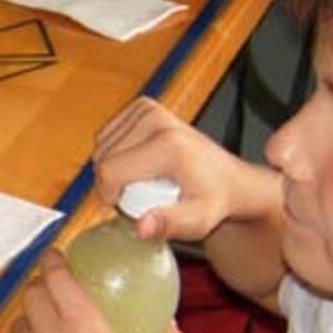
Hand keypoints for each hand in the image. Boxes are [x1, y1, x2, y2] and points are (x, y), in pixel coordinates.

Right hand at [94, 97, 268, 242]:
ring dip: (114, 168)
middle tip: (145, 194)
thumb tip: (140, 226)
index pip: (108, 171)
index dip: (109, 196)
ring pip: (101, 147)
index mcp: (168, 144)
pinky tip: (138, 162)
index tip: (131, 208)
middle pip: (102, 158)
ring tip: (144, 178)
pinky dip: (115, 152)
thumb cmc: (215, 199)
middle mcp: (156, 120)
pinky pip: (106, 135)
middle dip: (114, 182)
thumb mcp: (198, 221)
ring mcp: (148, 109)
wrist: (231, 179)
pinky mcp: (142, 107)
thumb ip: (169, 224)